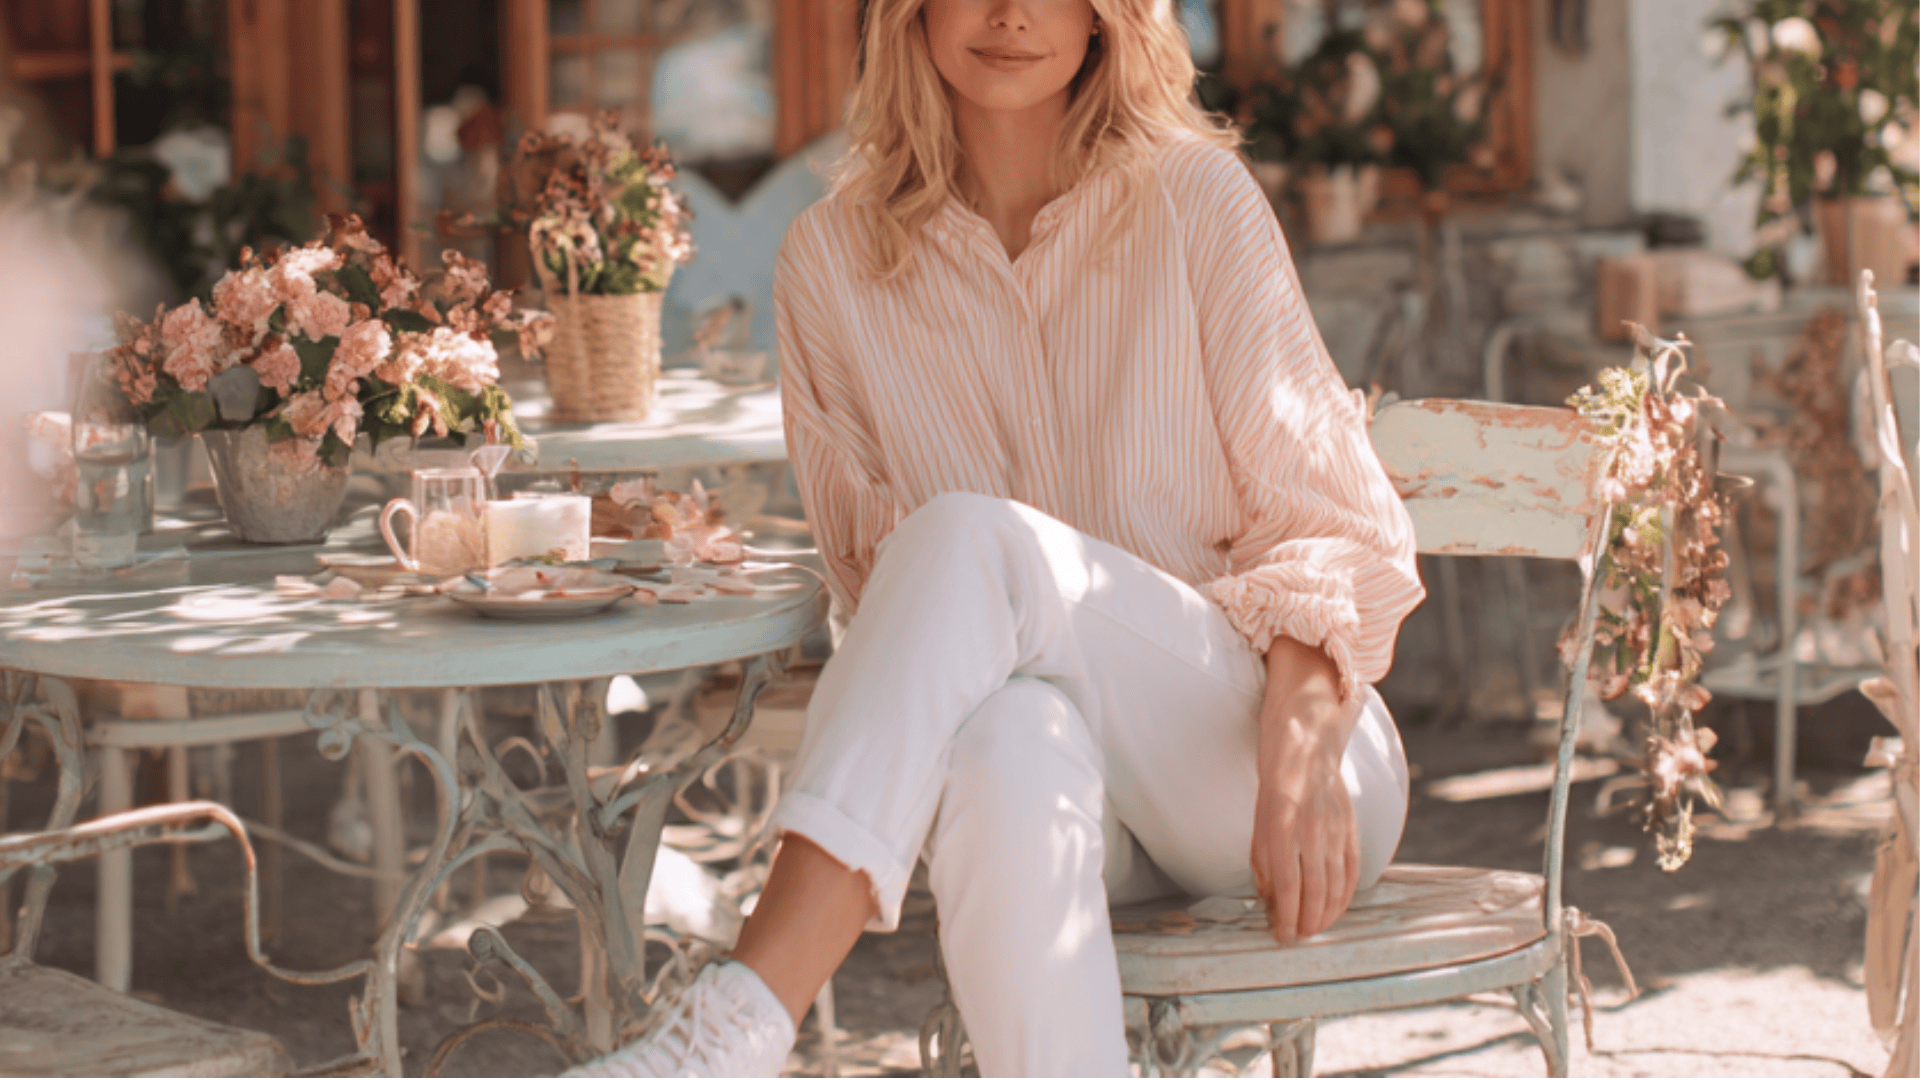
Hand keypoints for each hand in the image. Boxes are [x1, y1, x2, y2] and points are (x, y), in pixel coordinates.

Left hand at [1251, 729, 1359, 943]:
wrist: (1306, 752)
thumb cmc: (1274, 790)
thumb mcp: (1258, 825)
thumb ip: (1263, 863)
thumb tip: (1271, 901)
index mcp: (1281, 832)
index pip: (1287, 887)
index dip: (1286, 918)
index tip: (1282, 937)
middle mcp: (1310, 834)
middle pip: (1315, 893)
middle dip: (1307, 923)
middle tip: (1300, 938)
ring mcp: (1335, 832)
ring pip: (1337, 887)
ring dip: (1327, 915)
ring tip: (1316, 929)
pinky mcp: (1351, 830)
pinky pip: (1353, 871)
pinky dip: (1346, 895)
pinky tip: (1337, 908)